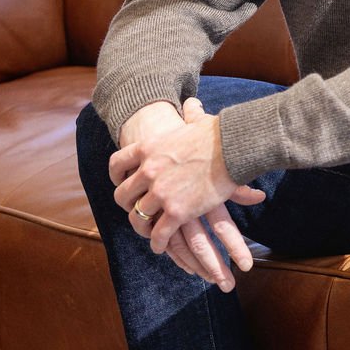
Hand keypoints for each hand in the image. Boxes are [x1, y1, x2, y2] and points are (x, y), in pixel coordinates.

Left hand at [111, 98, 263, 291]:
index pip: (117, 164)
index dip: (117, 177)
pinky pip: (158, 233)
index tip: (122, 183)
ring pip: (138, 217)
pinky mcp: (176, 212)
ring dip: (141, 227)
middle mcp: (148, 171)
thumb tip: (192, 104)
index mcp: (147, 148)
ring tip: (147, 233)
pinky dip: (157, 242)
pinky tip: (160, 246)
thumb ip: (188, 116)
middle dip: (127, 205)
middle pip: (123, 195)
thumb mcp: (194, 121)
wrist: (232, 148)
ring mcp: (160, 193)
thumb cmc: (218, 134)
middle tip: (135, 211)